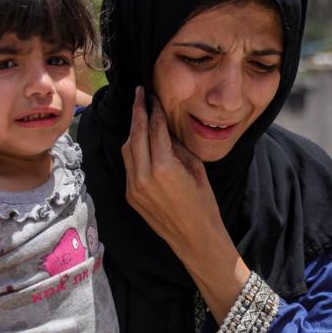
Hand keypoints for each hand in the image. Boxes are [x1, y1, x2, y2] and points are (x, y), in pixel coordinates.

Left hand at [121, 87, 226, 253]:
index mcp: (163, 168)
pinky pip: (128, 165)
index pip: (155, 130)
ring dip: (133, 130)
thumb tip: (164, 129)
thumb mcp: (196, 169)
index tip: (153, 96)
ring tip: (140, 115)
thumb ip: (177, 147)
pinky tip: (140, 141)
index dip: (154, 110)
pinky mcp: (131, 195)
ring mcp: (134, 187)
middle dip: (137, 112)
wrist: (195, 238)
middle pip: (136, 135)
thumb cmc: (203, 204)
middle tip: (139, 94)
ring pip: (127, 149)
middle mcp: (144, 176)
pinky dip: (133, 150)